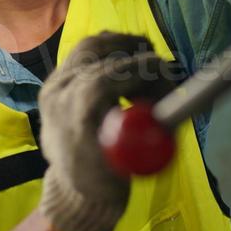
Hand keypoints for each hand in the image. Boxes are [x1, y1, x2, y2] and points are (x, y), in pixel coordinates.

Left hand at [36, 31, 174, 230]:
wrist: (72, 184)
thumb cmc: (104, 179)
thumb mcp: (130, 163)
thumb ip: (149, 137)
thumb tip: (175, 111)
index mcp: (71, 119)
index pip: (100, 82)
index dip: (135, 71)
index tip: (162, 67)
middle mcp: (58, 94)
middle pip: (94, 54)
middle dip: (132, 52)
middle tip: (158, 62)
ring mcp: (56, 82)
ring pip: (92, 46)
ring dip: (124, 47)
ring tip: (147, 62)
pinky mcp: (61, 76)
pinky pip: (89, 50)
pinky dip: (113, 49)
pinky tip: (131, 60)